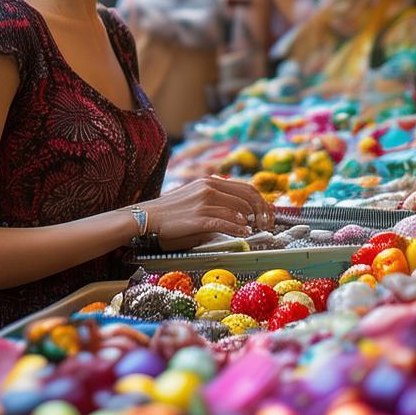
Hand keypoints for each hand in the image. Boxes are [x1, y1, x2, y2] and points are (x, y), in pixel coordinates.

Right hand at [139, 177, 274, 249]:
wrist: (149, 217)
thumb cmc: (173, 211)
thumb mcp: (196, 196)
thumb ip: (217, 198)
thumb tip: (242, 211)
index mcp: (210, 181)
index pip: (246, 188)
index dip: (262, 202)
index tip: (266, 215)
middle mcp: (209, 188)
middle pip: (248, 198)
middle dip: (262, 213)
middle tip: (266, 225)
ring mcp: (204, 202)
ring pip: (238, 211)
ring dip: (251, 222)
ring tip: (256, 230)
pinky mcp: (199, 218)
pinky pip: (225, 223)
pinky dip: (238, 228)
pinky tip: (244, 233)